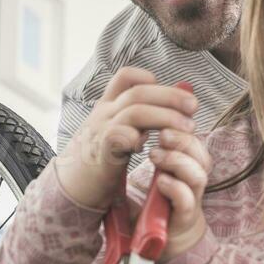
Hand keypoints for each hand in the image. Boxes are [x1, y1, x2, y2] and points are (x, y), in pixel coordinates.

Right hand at [56, 67, 198, 210]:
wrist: (69, 187)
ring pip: (135, 111)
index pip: (125, 77)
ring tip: (186, 128)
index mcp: (107, 106)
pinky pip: (119, 136)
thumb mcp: (117, 132)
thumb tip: (171, 108)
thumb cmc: (99, 160)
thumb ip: (139, 120)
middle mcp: (103, 114)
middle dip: (171, 96)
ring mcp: (100, 131)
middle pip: (139, 92)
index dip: (148, 77)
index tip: (170, 91)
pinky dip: (138, 138)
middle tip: (194, 107)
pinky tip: (149, 147)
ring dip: (165, 117)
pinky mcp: (100, 152)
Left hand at [148, 127, 211, 259]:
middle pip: (201, 153)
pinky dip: (175, 188)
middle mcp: (191, 180)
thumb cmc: (151, 206)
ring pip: (198, 175)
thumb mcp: (146, 174)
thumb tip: (130, 126)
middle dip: (183, 140)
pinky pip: (187, 200)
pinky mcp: (183, 218)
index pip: (193, 139)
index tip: (164, 116)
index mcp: (184, 166)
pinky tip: (159, 182)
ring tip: (154, 156)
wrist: (156, 243)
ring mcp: (190, 199)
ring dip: (178, 161)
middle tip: (162, 133)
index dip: (183, 126)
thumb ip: (145, 154)